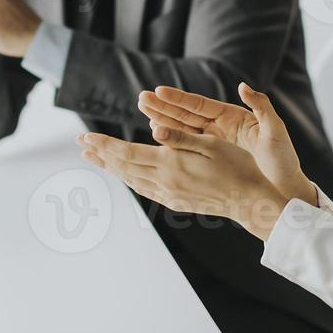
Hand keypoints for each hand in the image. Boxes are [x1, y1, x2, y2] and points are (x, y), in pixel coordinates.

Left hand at [78, 128, 291, 240]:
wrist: (250, 202)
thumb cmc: (237, 168)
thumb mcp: (211, 145)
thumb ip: (180, 138)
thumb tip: (154, 129)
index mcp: (171, 165)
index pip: (128, 153)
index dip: (105, 144)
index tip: (86, 137)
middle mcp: (165, 183)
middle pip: (124, 167)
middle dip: (101, 154)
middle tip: (81, 145)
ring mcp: (169, 195)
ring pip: (131, 180)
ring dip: (111, 168)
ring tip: (95, 158)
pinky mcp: (176, 202)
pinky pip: (144, 189)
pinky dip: (129, 179)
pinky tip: (125, 174)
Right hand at [137, 83, 315, 205]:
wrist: (284, 187)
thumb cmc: (283, 159)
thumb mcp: (275, 131)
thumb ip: (261, 108)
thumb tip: (243, 86)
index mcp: (233, 117)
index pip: (201, 105)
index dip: (180, 99)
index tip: (160, 91)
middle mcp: (220, 127)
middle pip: (187, 114)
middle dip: (164, 106)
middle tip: (142, 99)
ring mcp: (214, 143)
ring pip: (183, 129)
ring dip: (163, 120)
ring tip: (143, 111)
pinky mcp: (211, 158)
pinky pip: (187, 147)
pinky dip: (171, 141)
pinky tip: (155, 135)